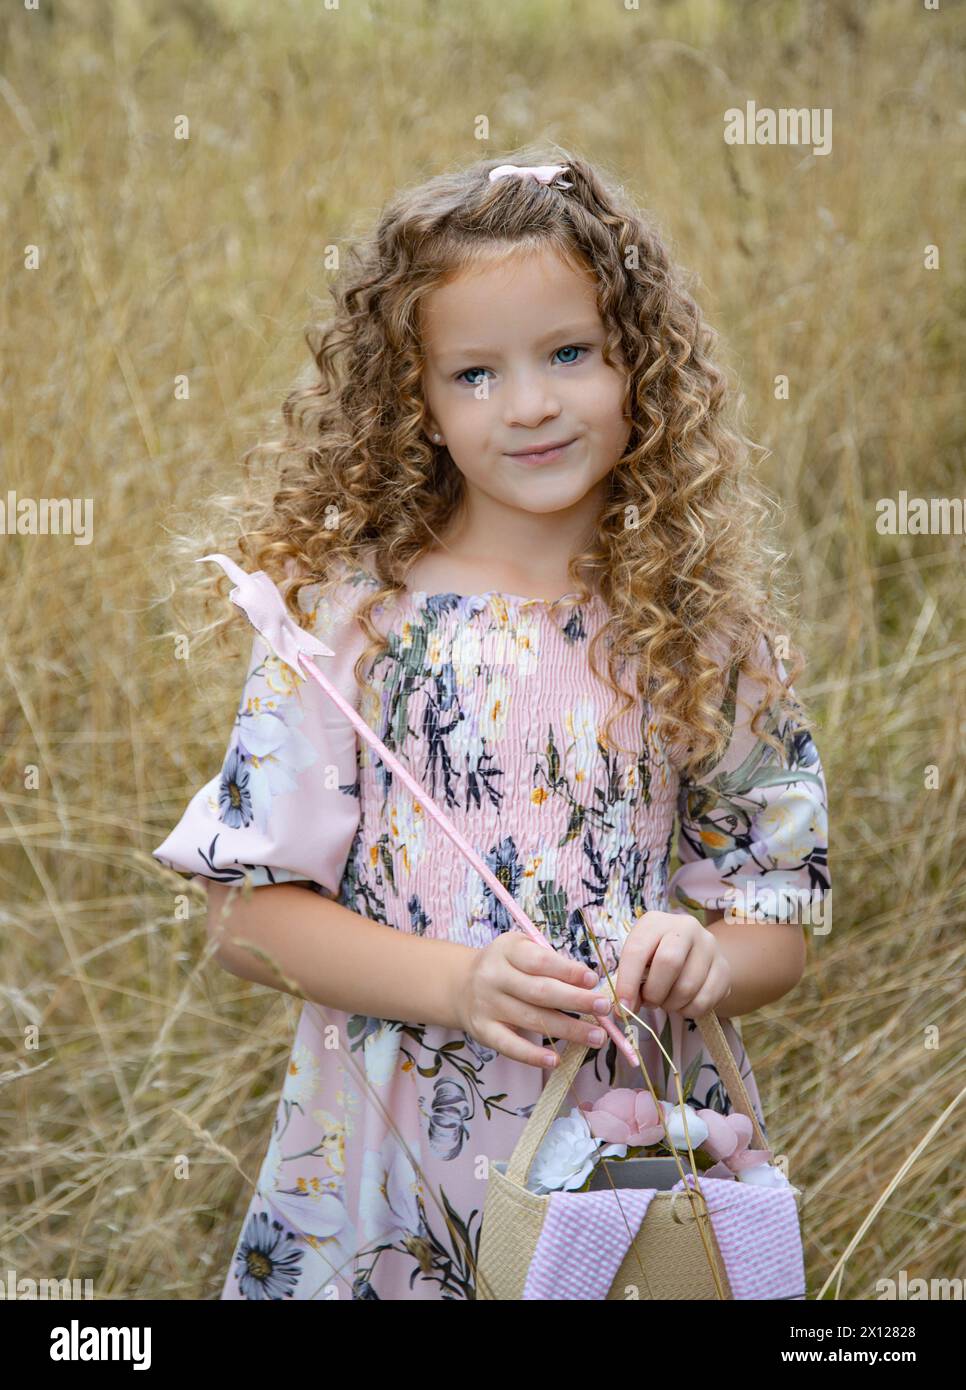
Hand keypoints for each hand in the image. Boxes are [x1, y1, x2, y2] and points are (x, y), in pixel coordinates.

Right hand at [454, 933, 612, 1068]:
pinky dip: (533, 1056)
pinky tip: (556, 1060)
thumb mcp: (522, 950)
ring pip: (532, 1020)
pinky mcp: (483, 1031)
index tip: (593, 980)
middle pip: (540, 992)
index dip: (568, 971)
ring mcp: (487, 1005)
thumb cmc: (506, 966)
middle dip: (576, 1001)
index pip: (540, 961)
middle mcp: (494, 976)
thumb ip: (551, 963)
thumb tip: (589, 985)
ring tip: (597, 1037)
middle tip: (604, 1008)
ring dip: (568, 1030)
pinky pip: (510, 1046)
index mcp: (507, 950)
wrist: (461, 986)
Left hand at [615, 911, 731, 1019]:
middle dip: (654, 992)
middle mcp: (686, 927)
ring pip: (687, 986)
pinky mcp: (724, 968)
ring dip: (671, 1004)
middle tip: (650, 1002)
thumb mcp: (639, 960)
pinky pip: (704, 1000)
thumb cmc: (656, 956)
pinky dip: (689, 1010)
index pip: (638, 950)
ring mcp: (709, 946)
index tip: (623, 1006)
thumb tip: (626, 1008)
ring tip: (666, 1001)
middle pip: (669, 963)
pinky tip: (683, 1004)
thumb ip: (629, 980)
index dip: (627, 982)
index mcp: (656, 921)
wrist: (695, 953)